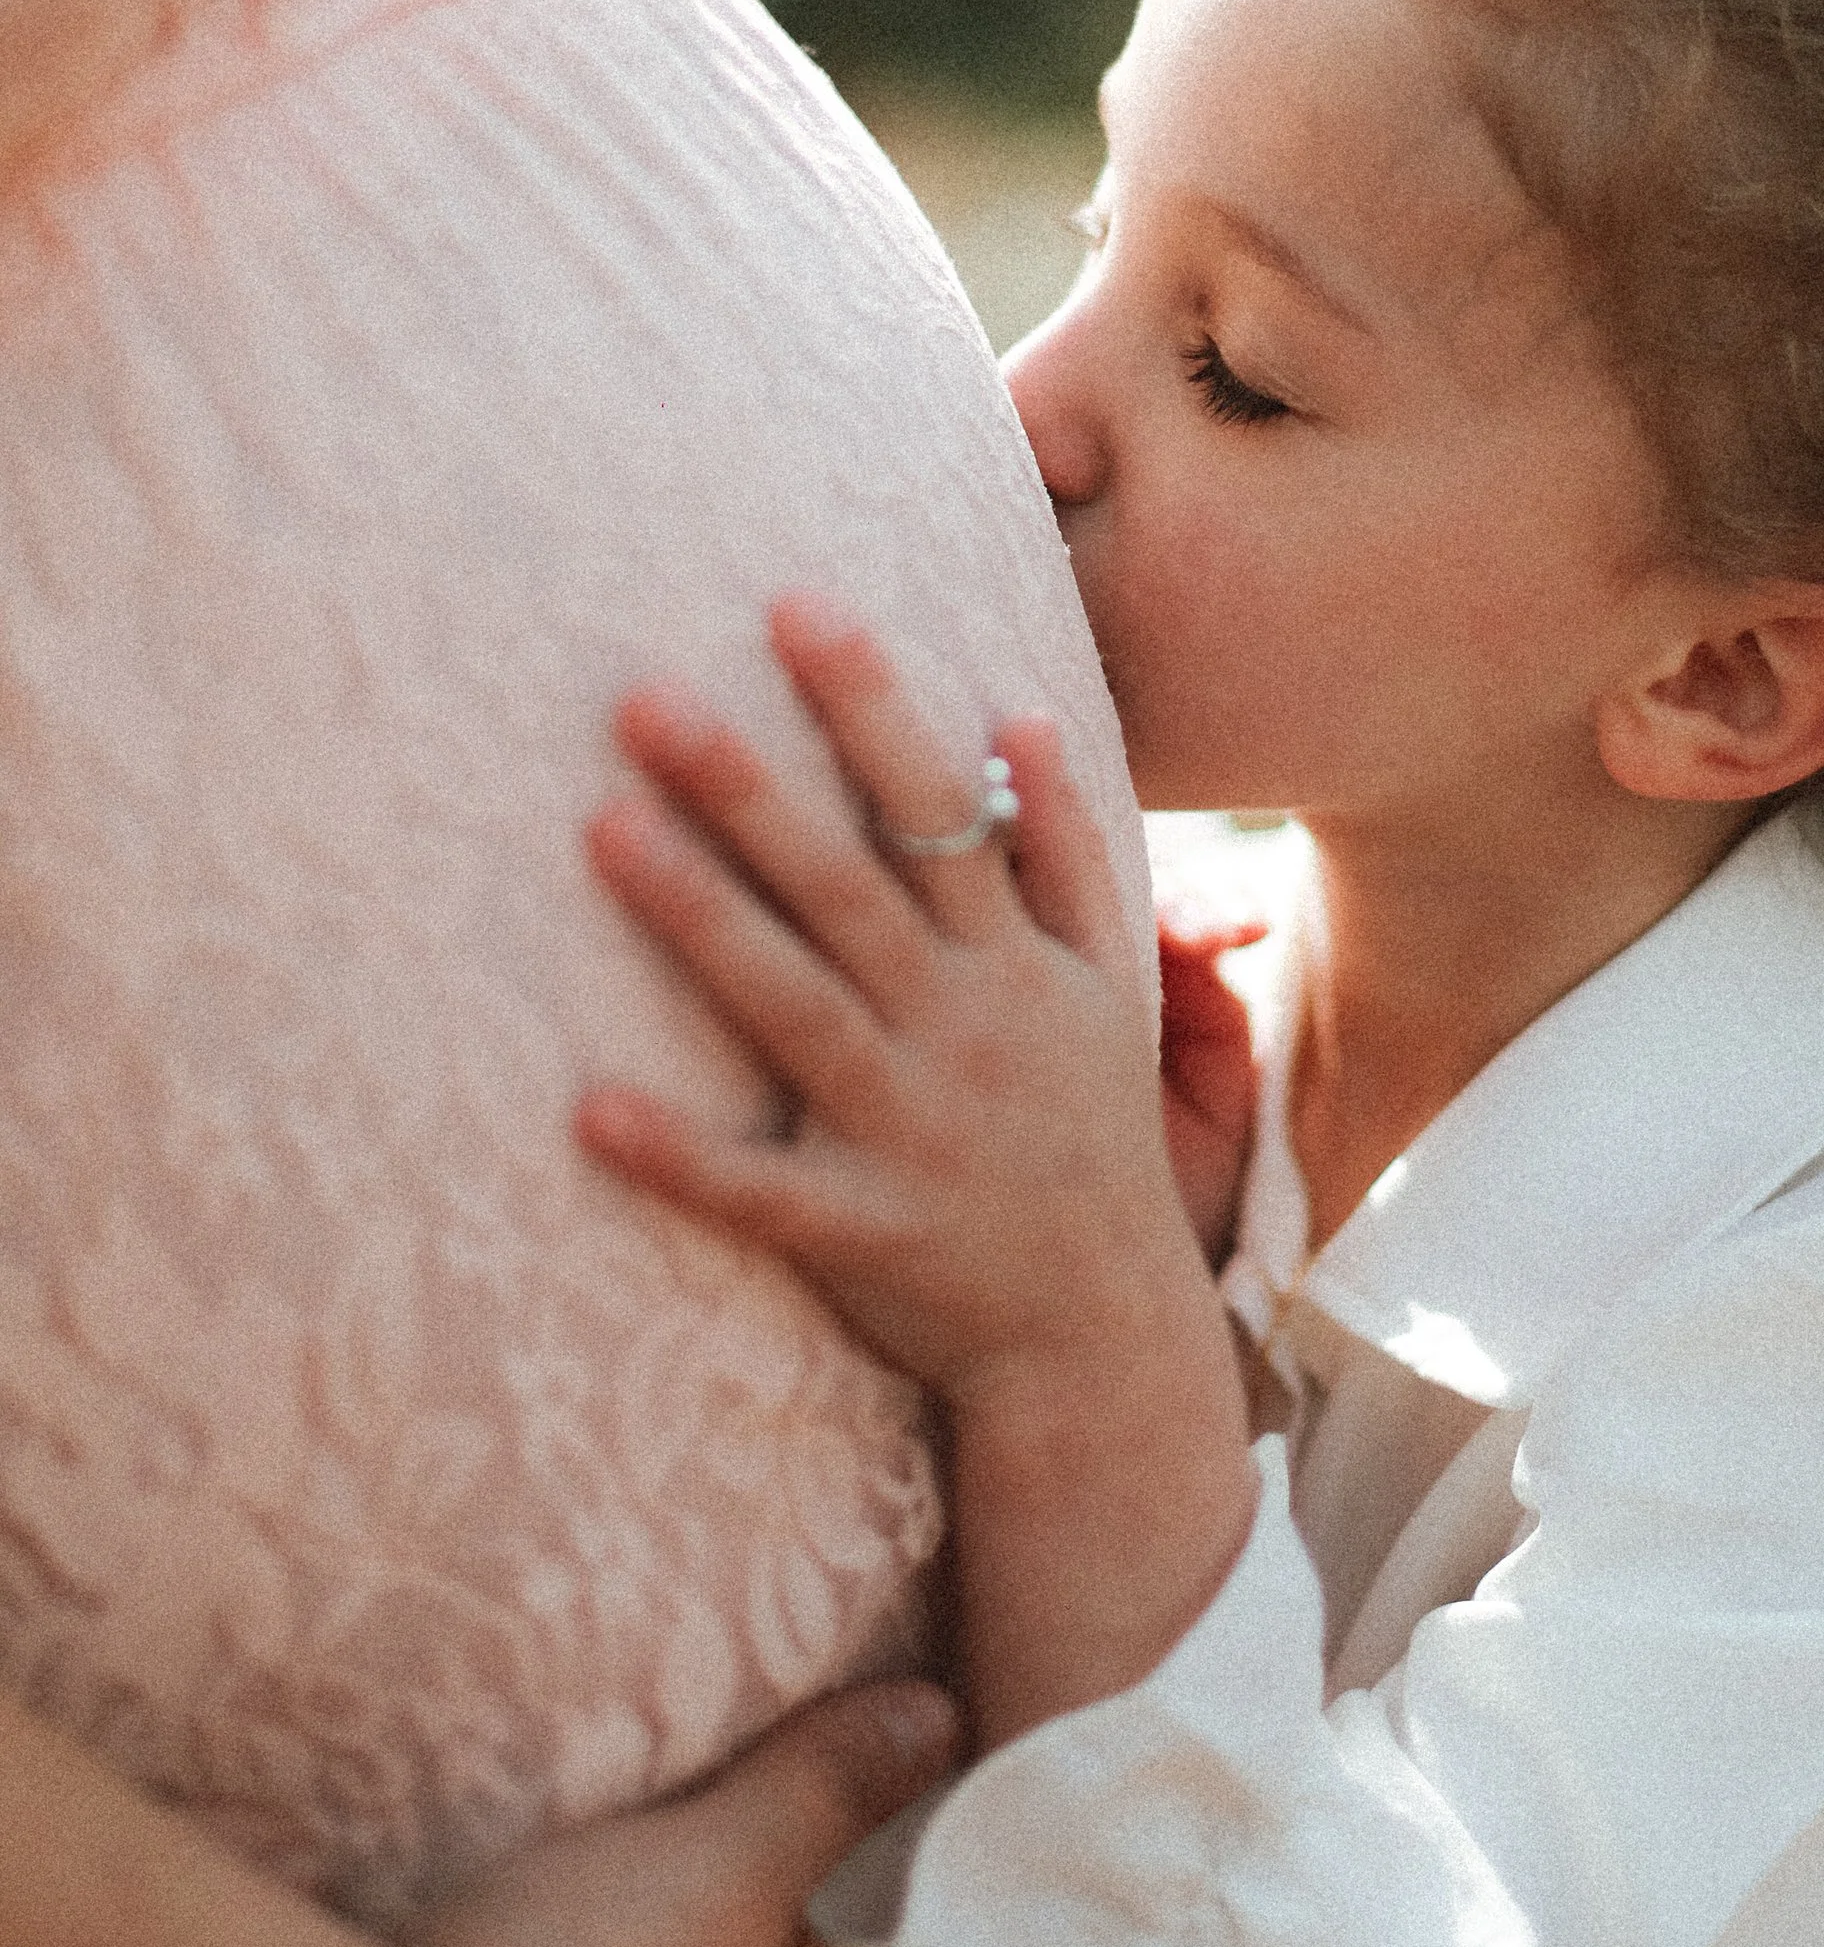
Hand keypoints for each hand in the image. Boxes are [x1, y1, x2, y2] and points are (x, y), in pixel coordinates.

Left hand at [578, 603, 1255, 1746]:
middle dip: (751, 785)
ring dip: (698, 918)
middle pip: (849, 886)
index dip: (867, 706)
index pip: (939, 806)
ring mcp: (913, 1130)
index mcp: (1020, 963)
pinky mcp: (862, 1233)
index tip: (792, 605)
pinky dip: (680, 1156)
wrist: (1107, 1341)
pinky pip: (760, 1192)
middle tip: (643, 695)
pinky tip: (588, 1110)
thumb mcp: (1111, 990)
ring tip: (598, 830)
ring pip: (795, 1007)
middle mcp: (968, 1029)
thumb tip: (1022, 710)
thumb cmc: (1089, 1142)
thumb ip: (1070, 852)